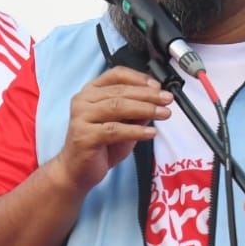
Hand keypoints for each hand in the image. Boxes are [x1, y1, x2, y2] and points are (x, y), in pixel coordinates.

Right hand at [48, 67, 170, 193]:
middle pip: (120, 91)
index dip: (139, 78)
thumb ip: (137, 111)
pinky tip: (150, 133)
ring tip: (164, 113)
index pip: (116, 74)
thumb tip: (157, 100)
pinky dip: (136, 131)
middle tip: (167, 99)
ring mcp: (81, 117)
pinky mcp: (84, 136)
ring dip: (145, 109)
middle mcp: (82, 100)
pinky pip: (114, 130)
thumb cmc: (99, 146)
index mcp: (90, 92)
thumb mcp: (123, 124)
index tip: (158, 86)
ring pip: (117, 107)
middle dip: (148, 94)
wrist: (77, 170)